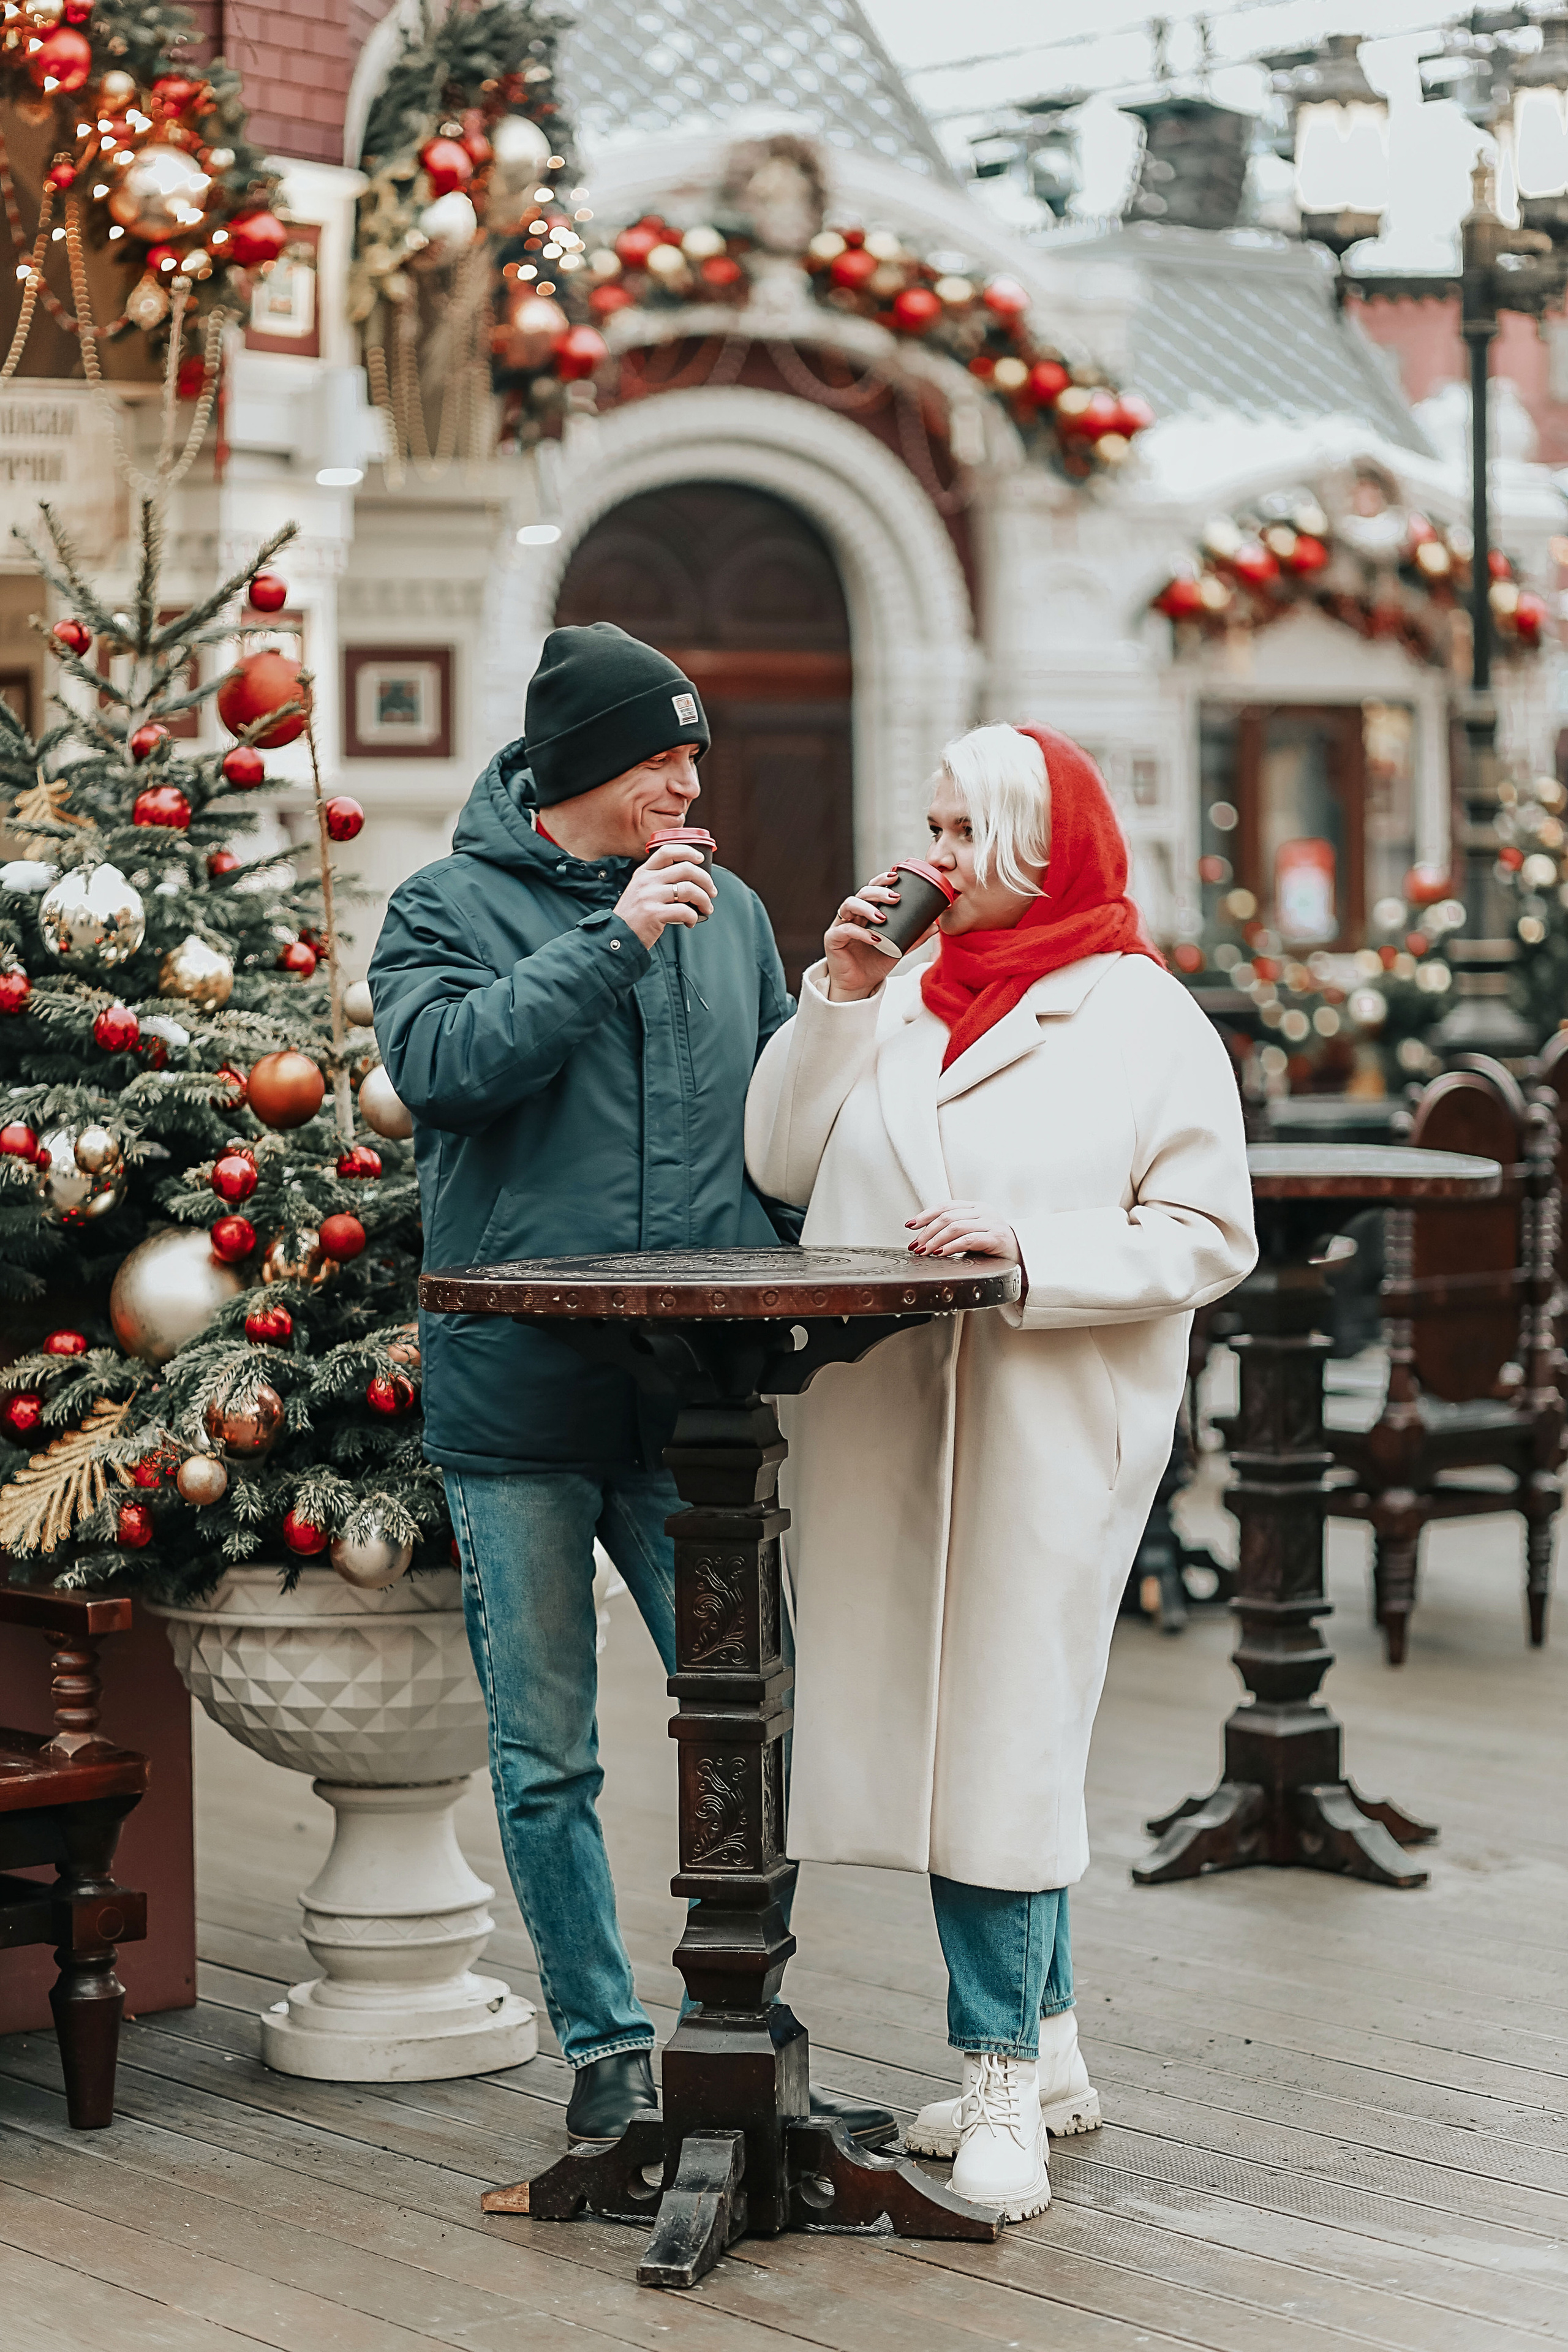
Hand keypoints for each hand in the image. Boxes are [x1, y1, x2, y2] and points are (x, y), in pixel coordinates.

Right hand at [615, 843, 715, 948]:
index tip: (700, 859)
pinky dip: (694, 917)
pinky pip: (685, 911)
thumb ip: (658, 881)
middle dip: (705, 880)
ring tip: (707, 908)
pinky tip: (691, 922)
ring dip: (704, 899)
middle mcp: (647, 881)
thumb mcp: (640, 891)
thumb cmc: (634, 916)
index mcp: (644, 873)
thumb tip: (689, 880)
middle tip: (712, 892)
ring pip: (689, 889)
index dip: (688, 852)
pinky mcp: (654, 914)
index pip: (667, 851)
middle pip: (685, 869)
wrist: (618, 937)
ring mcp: (650, 897)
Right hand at [824, 870, 901, 999]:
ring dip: (867, 908)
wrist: (860, 986)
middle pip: (861, 893)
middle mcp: (853, 915)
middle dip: (878, 891)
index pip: (872, 889)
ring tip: (883, 917)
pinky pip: (844, 930)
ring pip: (849, 905)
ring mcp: (841, 925)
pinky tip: (875, 939)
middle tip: (895, 897)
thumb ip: (914, 937)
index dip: (881, 880)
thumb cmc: (876, 963)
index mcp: (867, 912)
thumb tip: (936, 925)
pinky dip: (860, 933)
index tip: (896, 876)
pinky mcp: (832, 939)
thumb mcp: (899, 948)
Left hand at [907, 1202, 1020, 1262]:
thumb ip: (955, 1230)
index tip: (910, 1225)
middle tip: (915, 1245)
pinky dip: (951, 1246)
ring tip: (924, 1251)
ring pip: (955, 1227)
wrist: (1022, 1255)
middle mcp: (983, 1211)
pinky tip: (941, 1253)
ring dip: (935, 1240)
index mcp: (975, 1207)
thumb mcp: (972, 1233)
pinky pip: (968, 1240)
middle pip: (947, 1216)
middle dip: (927, 1232)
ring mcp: (990, 1223)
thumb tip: (925, 1238)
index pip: (945, 1206)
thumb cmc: (994, 1246)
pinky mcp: (996, 1237)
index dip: (925, 1214)